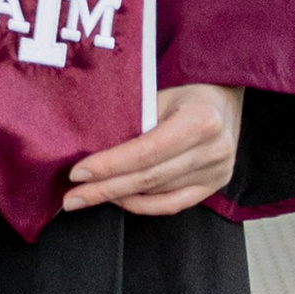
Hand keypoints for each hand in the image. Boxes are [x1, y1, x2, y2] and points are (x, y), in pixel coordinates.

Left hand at [62, 83, 242, 218]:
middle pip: (148, 178)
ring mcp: (217, 171)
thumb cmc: (185, 88)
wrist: (222, 96)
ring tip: (89, 195)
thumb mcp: (159, 92)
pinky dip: (142, 205)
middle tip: (72, 198)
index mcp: (201, 120)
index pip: (145, 152)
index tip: (77, 174)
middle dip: (105, 189)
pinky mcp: (214, 185)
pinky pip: (172, 204)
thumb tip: (88, 146)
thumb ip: (132, 119)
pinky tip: (119, 200)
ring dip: (119, 196)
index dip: (109, 166)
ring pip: (157, 194)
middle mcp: (214, 150)